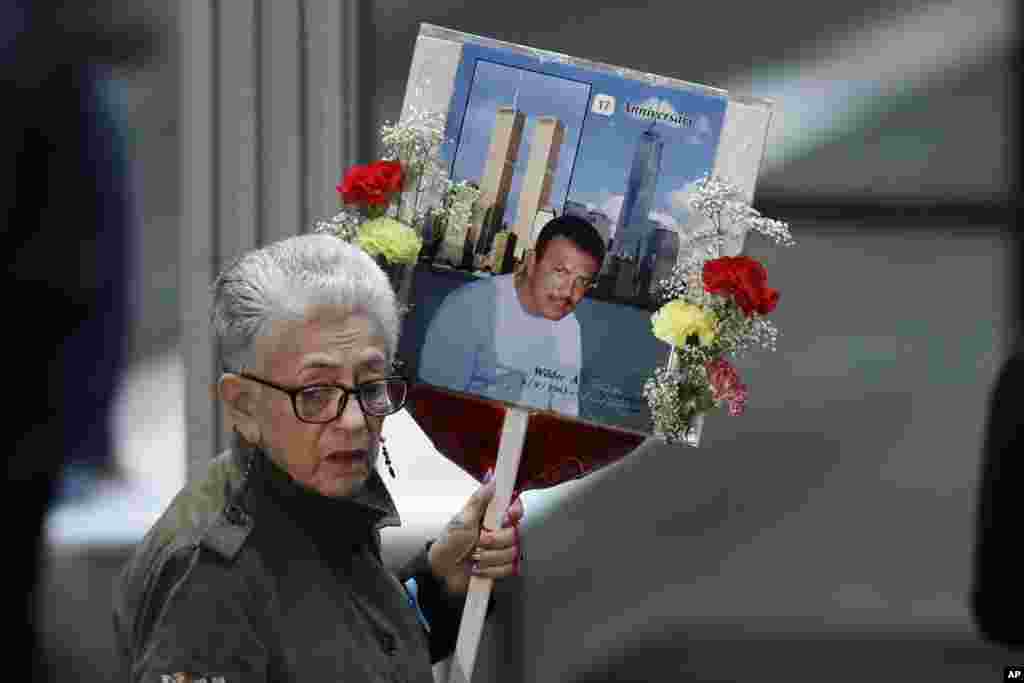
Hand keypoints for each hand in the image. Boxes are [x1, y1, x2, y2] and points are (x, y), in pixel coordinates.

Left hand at [428, 477, 524, 595]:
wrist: (441, 570)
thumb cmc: (449, 542)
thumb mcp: (463, 519)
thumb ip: (479, 499)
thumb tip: (492, 479)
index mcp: (491, 517)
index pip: (516, 510)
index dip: (515, 512)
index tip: (506, 517)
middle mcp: (499, 532)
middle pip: (515, 533)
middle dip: (495, 540)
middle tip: (479, 540)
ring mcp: (501, 550)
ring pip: (512, 552)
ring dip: (490, 556)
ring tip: (474, 556)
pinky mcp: (501, 567)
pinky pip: (509, 568)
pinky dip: (491, 570)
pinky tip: (478, 568)